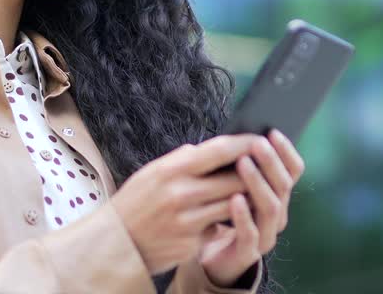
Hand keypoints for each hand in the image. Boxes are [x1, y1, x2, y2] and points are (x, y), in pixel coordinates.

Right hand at [110, 134, 265, 274]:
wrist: (115, 243)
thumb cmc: (135, 203)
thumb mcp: (152, 173)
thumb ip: (181, 160)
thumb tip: (209, 149)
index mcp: (171, 170)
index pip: (219, 150)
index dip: (245, 144)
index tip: (262, 139)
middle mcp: (180, 194)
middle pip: (234, 180)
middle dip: (254, 174)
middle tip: (267, 168)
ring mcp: (187, 221)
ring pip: (233, 206)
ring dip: (245, 199)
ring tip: (253, 192)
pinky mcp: (192, 243)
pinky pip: (218, 228)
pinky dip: (224, 222)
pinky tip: (227, 218)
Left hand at [198, 129, 305, 286]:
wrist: (211, 255)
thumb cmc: (222, 211)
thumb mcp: (231, 184)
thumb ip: (238, 164)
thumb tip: (237, 132)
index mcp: (278, 195)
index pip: (293, 171)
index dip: (286, 151)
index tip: (273, 131)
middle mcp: (277, 214)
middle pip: (283, 186)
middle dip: (271, 162)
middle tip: (257, 144)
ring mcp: (266, 234)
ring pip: (270, 207)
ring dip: (257, 182)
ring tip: (243, 163)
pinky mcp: (248, 252)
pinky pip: (250, 233)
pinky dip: (243, 214)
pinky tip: (234, 199)